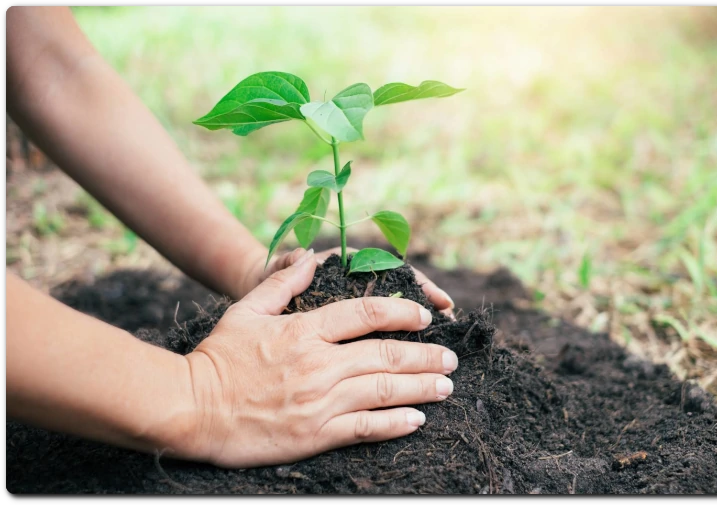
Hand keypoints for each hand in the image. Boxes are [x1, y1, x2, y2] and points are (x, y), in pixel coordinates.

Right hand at [179, 249, 458, 468]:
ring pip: (383, 391)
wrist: (191, 409)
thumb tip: (311, 259)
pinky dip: (395, 423)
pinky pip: (365, 428)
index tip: (424, 316)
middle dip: (425, 355)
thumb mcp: (246, 310)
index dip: (401, 312)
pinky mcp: (315, 435)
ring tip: (445, 385)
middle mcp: (318, 365)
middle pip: (385, 355)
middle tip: (449, 357)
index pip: (366, 314)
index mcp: (304, 331)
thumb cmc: (217, 358)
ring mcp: (319, 402)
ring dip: (421, 387)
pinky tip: (417, 419)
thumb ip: (282, 284)